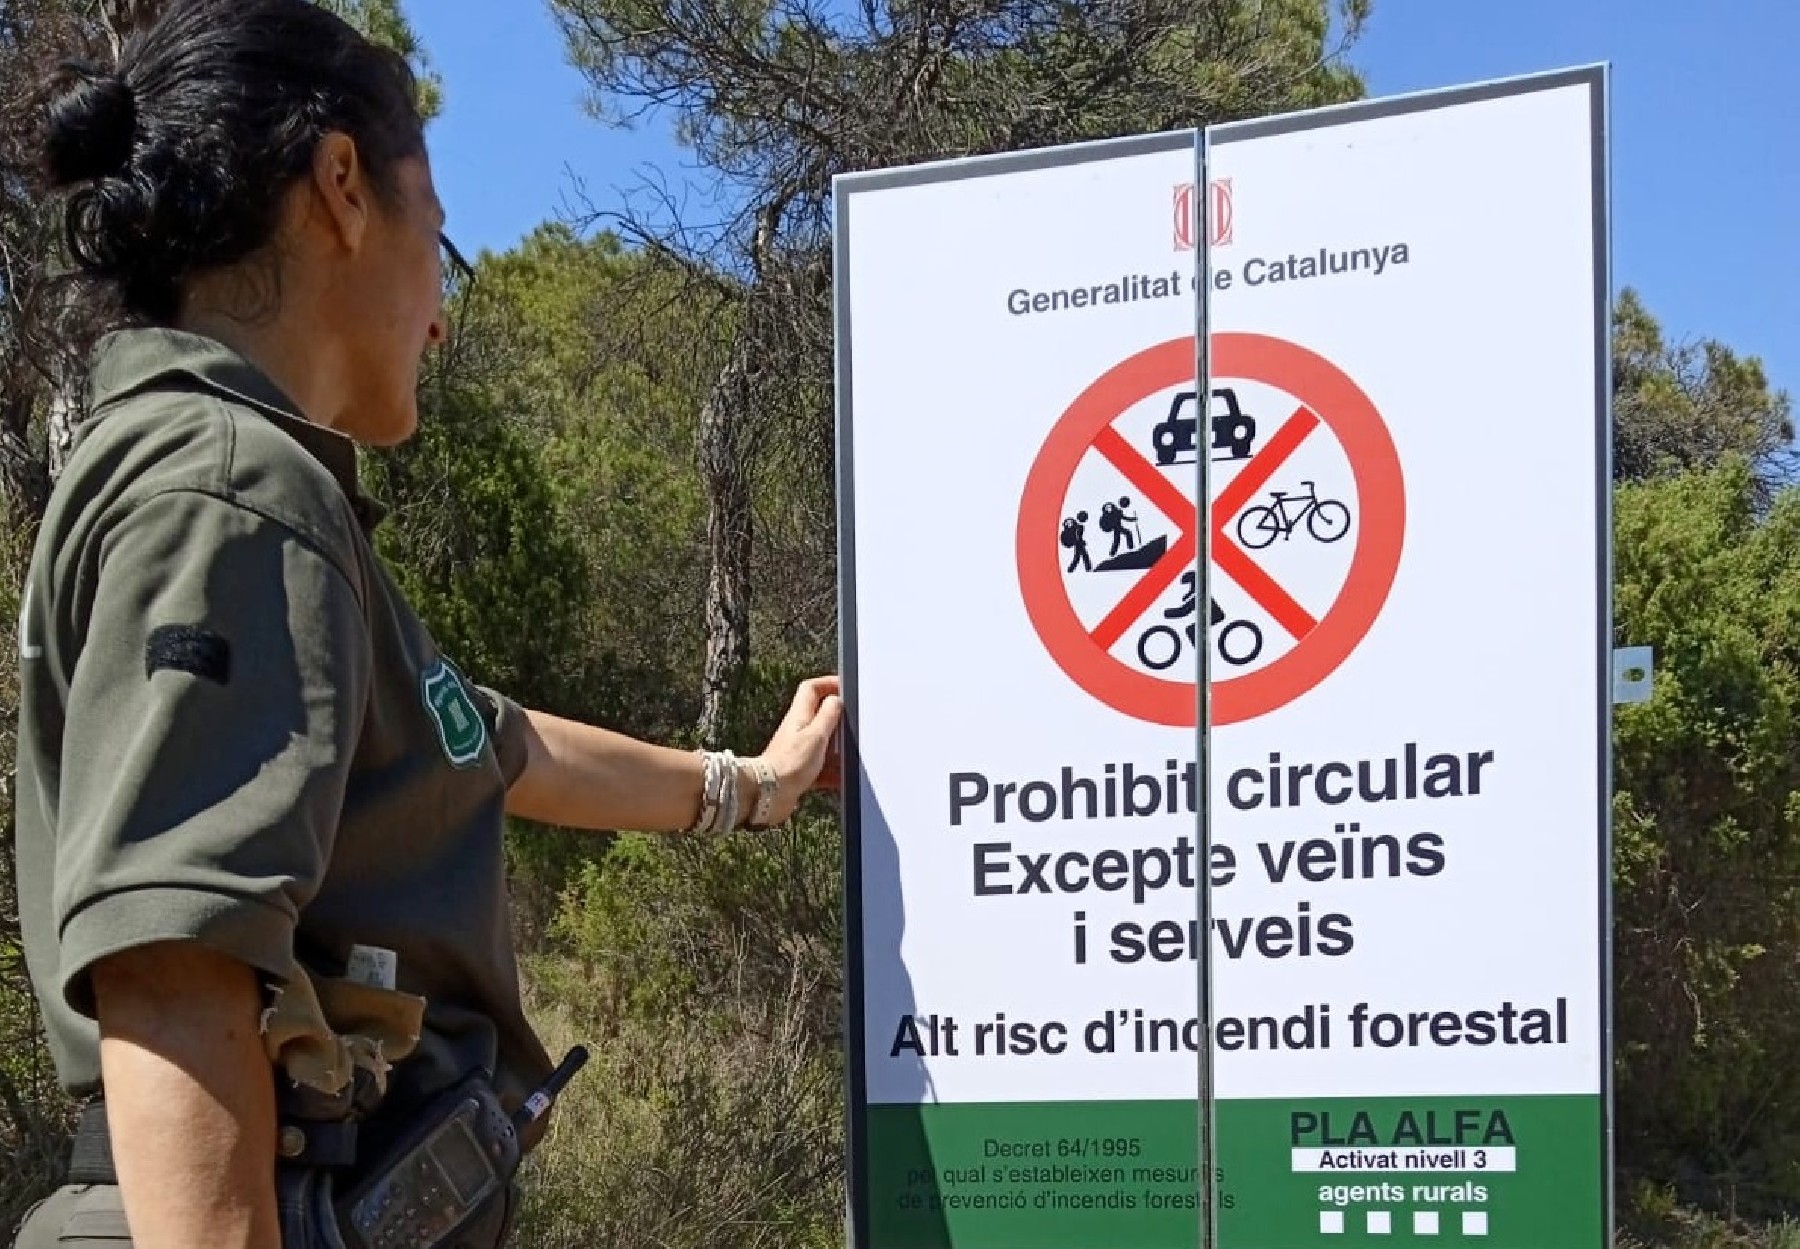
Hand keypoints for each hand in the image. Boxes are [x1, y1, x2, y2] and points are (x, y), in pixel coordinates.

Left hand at [750, 675, 842, 825]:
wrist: (768, 794)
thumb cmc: (789, 764)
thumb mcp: (816, 735)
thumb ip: (829, 715)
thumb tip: (837, 699)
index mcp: (800, 715)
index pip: (812, 689)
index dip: (828, 683)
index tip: (846, 687)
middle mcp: (798, 730)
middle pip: (820, 715)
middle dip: (838, 719)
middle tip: (853, 725)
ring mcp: (798, 750)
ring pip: (823, 742)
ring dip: (838, 749)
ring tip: (850, 755)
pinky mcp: (799, 769)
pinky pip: (822, 766)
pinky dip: (833, 772)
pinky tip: (840, 778)